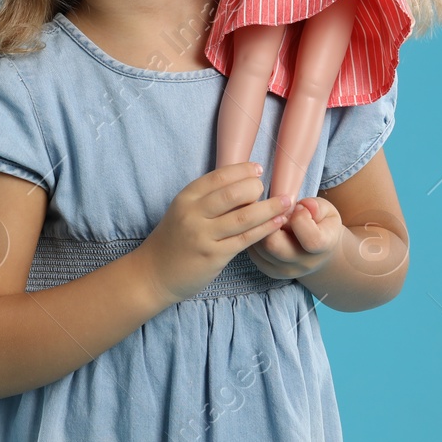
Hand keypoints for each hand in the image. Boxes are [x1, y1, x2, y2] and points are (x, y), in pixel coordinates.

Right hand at [137, 162, 293, 302]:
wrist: (154, 273)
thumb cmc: (174, 240)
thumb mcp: (183, 211)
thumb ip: (207, 198)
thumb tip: (243, 183)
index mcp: (186, 198)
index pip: (218, 176)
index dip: (242, 170)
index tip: (258, 169)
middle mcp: (193, 214)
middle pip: (232, 194)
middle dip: (256, 188)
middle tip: (270, 189)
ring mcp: (203, 236)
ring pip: (243, 217)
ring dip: (269, 208)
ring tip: (287, 202)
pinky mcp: (214, 256)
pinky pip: (245, 239)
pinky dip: (265, 229)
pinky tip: (277, 223)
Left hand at [247, 196, 343, 279]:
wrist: (318, 251)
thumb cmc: (322, 225)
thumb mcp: (326, 211)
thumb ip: (316, 206)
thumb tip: (303, 206)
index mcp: (323, 247)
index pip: (310, 239)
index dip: (301, 218)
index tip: (299, 207)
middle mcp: (304, 263)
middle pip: (274, 245)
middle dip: (269, 221)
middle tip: (276, 211)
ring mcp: (285, 271)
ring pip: (260, 248)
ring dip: (259, 228)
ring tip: (269, 217)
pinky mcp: (270, 271)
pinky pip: (254, 253)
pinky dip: (254, 237)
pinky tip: (263, 227)